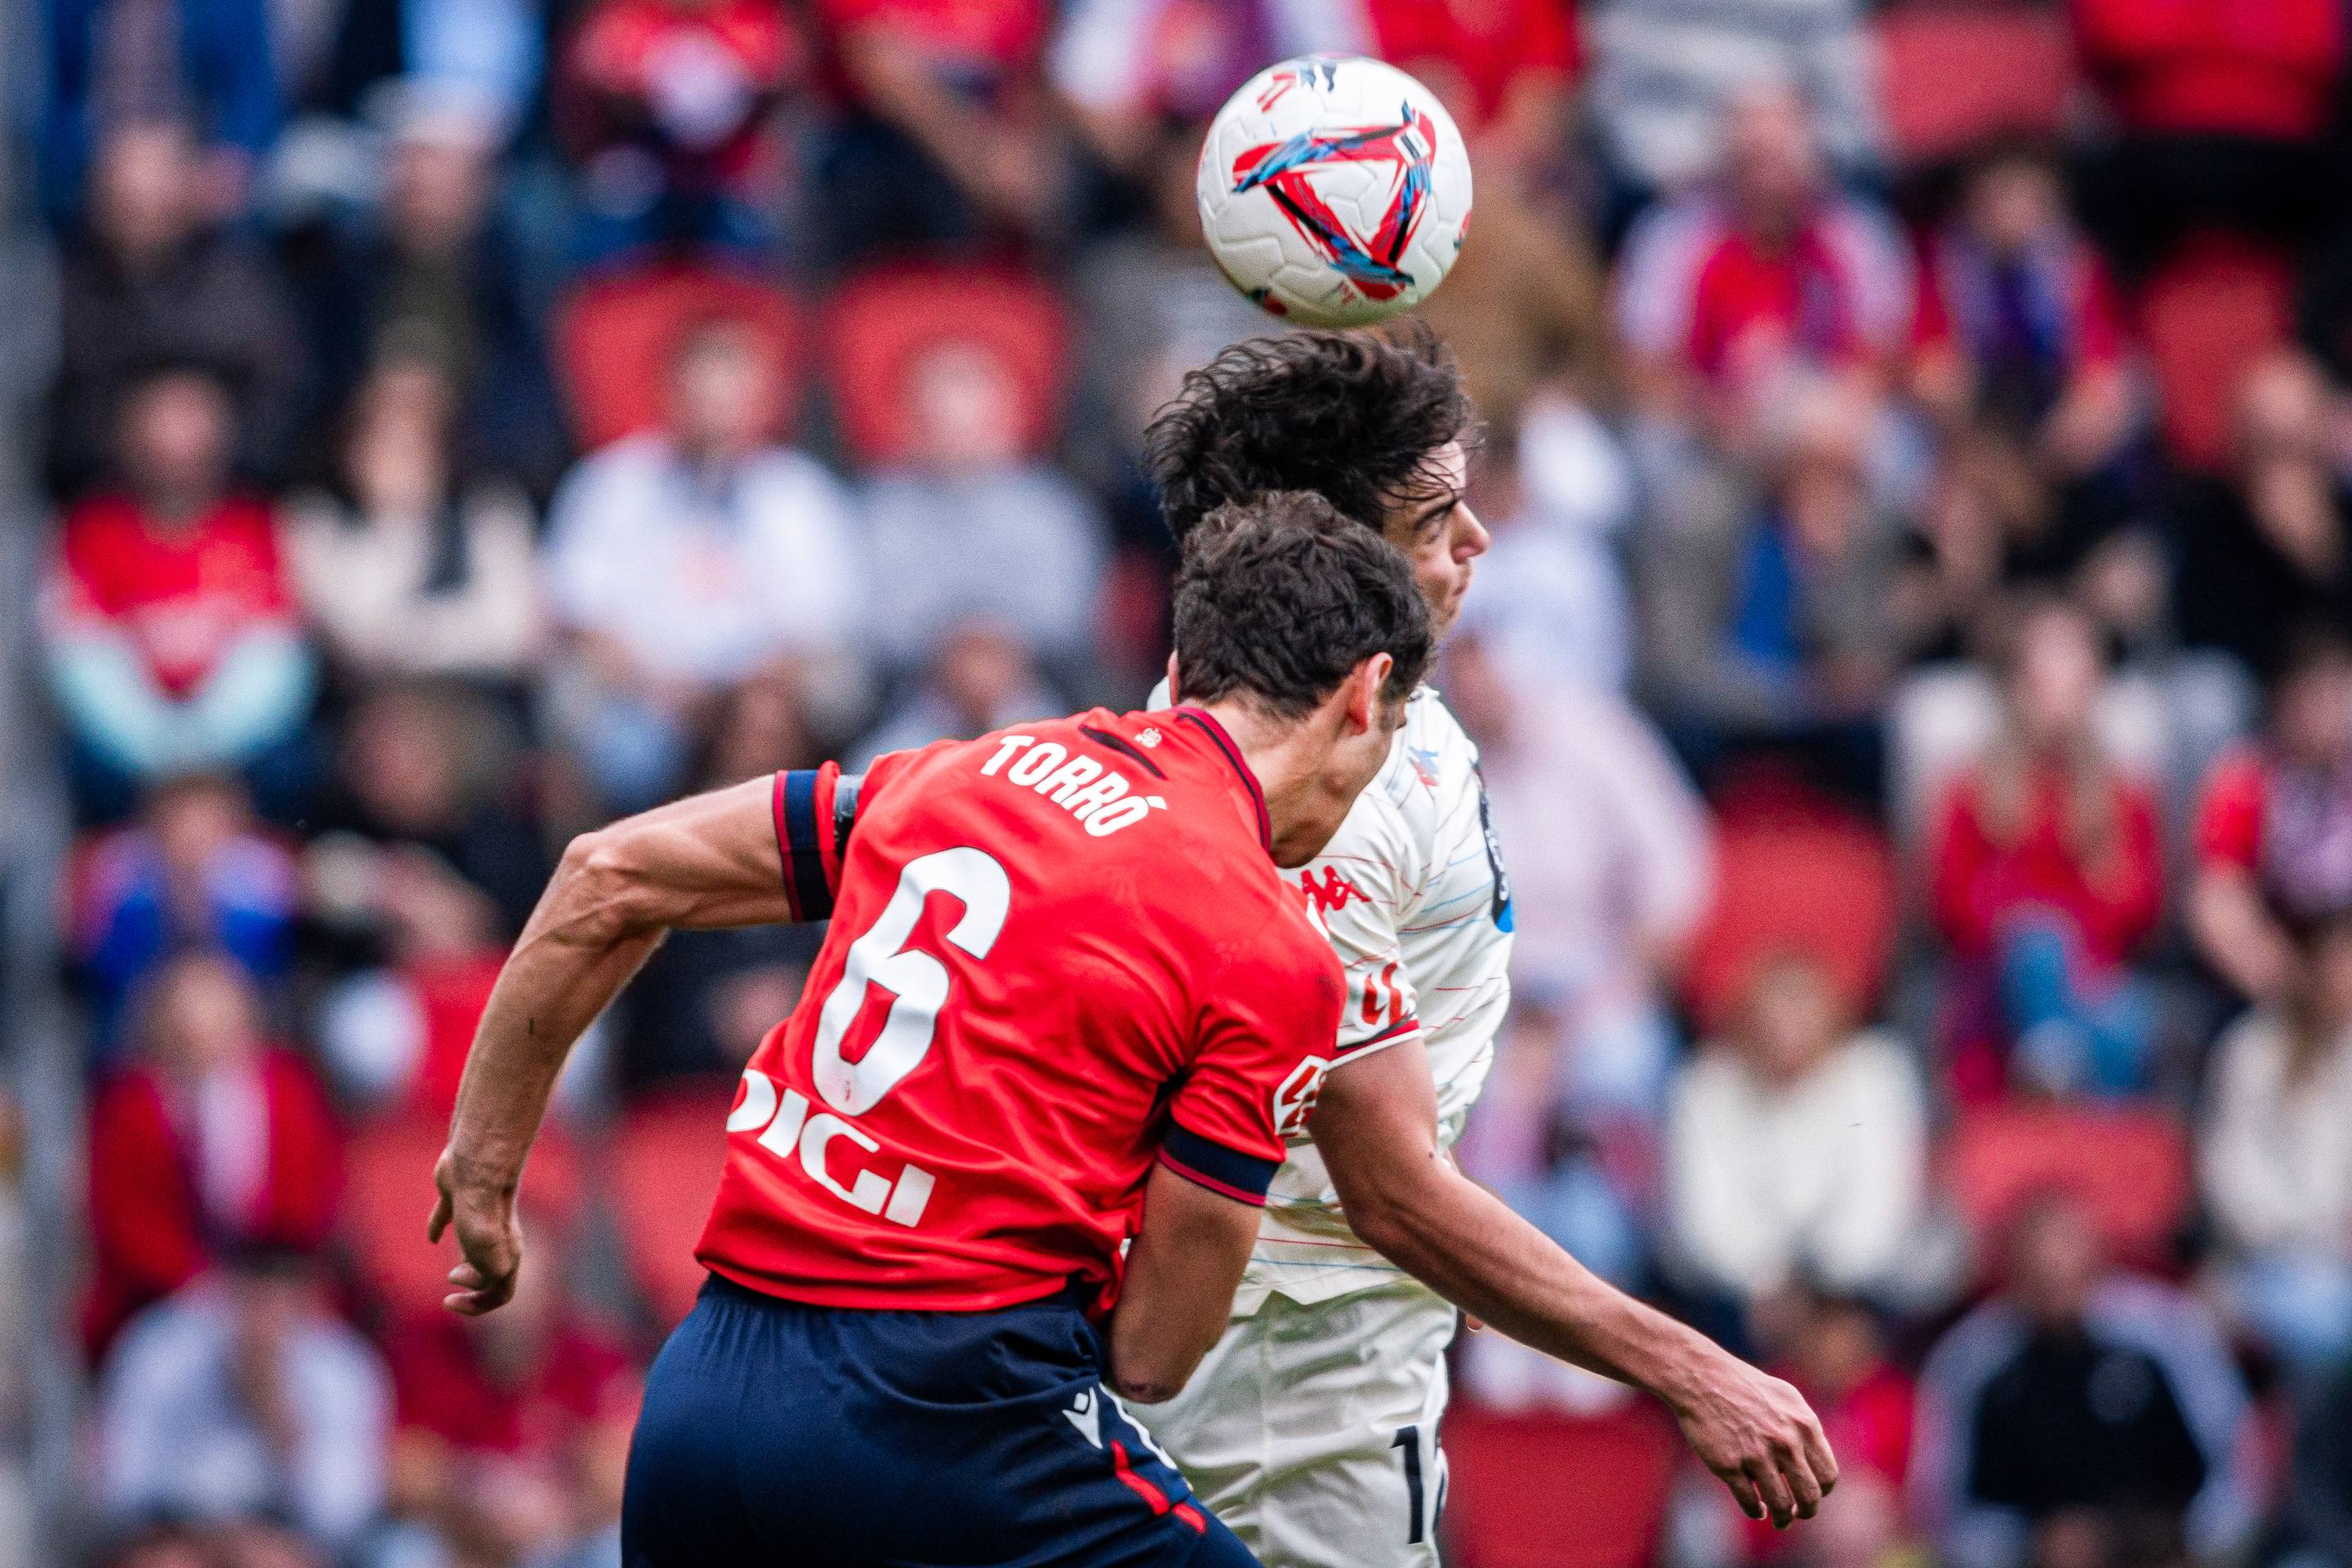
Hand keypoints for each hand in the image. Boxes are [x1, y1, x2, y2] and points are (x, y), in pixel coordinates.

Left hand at [427, 1148, 521, 1314]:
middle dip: (475, 1292)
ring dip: (465, 1265)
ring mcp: (478, 1219)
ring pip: (474, 1249)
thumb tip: (458, 1277)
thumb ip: (481, 1279)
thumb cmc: (485, 1217)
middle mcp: (497, 1240)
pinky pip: (448, 1221)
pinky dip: (439, 1231)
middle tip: (449, 1296)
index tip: (447, 1300)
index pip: (502, 1294)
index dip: (476, 1306)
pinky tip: (432, 1238)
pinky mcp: (457, 1200)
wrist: (478, 1170)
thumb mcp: (489, 1261)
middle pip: (492, 1274)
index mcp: (507, 1256)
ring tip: (452, 1275)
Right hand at [1668, 1352, 1837, 1529]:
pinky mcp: (1729, 1465)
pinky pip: (1750, 1502)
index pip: (1828, 1474)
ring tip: (1779, 1520)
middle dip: (1807, 1511)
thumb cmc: (1743, 1385)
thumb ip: (1804, 1427)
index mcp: (1804, 1424)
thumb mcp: (1786, 1397)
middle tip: (1799, 1514)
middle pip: (1810, 1496)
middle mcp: (1785, 1442)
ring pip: (1781, 1505)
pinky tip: (1756, 1509)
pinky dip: (1756, 1511)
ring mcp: (1756, 1454)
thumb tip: (1815, 1457)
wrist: (1701, 1377)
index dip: (1822, 1491)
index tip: (1811, 1494)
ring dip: (1782, 1519)